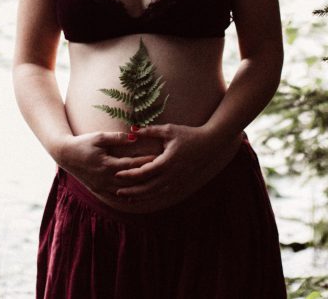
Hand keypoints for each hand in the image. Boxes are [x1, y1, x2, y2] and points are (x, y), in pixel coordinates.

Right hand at [56, 131, 157, 201]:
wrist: (65, 154)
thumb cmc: (83, 143)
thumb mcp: (99, 137)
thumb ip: (117, 138)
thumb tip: (134, 136)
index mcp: (107, 165)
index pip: (131, 165)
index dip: (145, 162)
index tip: (158, 157)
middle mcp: (105, 179)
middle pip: (131, 180)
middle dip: (146, 176)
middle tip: (161, 172)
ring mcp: (101, 186)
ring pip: (125, 191)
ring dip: (139, 189)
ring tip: (154, 185)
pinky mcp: (98, 190)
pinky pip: (115, 197)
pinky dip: (127, 197)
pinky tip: (138, 197)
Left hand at [113, 124, 243, 208]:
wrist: (210, 144)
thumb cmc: (189, 135)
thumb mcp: (169, 130)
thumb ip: (150, 131)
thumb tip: (132, 130)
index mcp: (167, 162)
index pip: (144, 172)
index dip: (130, 175)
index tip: (117, 175)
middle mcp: (171, 175)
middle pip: (148, 188)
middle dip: (132, 191)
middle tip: (117, 192)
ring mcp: (177, 181)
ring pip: (156, 193)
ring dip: (141, 196)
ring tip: (127, 198)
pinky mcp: (181, 183)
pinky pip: (164, 193)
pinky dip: (152, 196)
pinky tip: (143, 197)